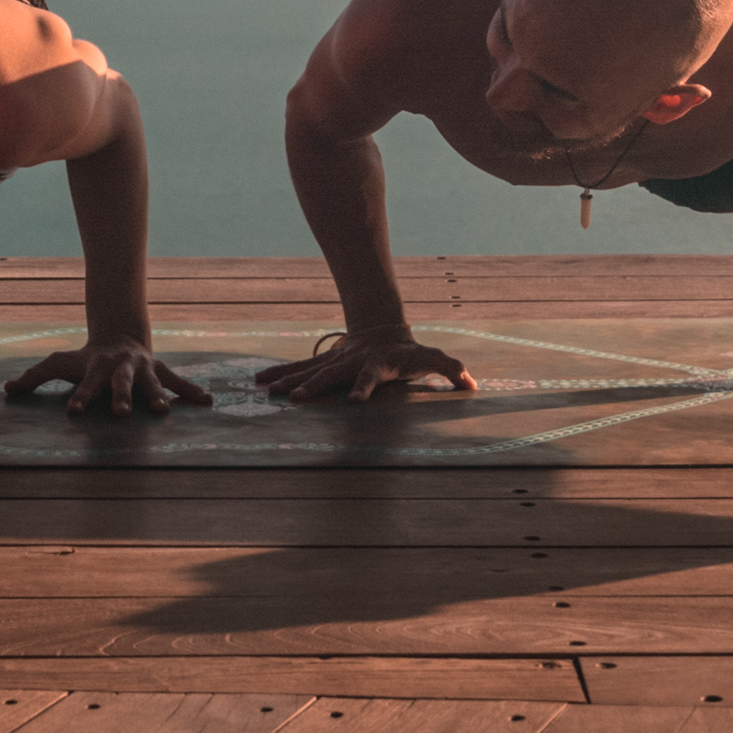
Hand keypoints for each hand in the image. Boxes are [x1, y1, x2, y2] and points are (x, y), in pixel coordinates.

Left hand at [5, 339, 214, 417]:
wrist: (120, 334)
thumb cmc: (85, 358)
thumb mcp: (61, 362)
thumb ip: (35, 376)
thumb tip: (6, 390)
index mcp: (96, 368)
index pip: (85, 385)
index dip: (80, 398)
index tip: (73, 413)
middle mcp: (120, 368)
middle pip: (120, 384)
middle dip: (121, 398)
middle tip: (121, 414)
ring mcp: (143, 370)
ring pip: (151, 385)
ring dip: (157, 398)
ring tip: (163, 412)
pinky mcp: (160, 372)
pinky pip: (178, 382)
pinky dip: (192, 391)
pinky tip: (208, 402)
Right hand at [254, 333, 476, 403]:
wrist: (382, 330)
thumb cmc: (409, 352)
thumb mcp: (431, 358)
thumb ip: (450, 369)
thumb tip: (472, 383)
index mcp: (376, 364)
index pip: (371, 377)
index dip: (365, 388)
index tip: (356, 402)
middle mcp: (350, 363)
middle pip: (330, 375)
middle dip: (313, 386)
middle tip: (296, 399)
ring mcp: (334, 362)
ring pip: (308, 370)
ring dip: (288, 380)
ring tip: (268, 391)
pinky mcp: (323, 364)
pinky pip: (298, 369)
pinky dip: (279, 374)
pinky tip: (260, 382)